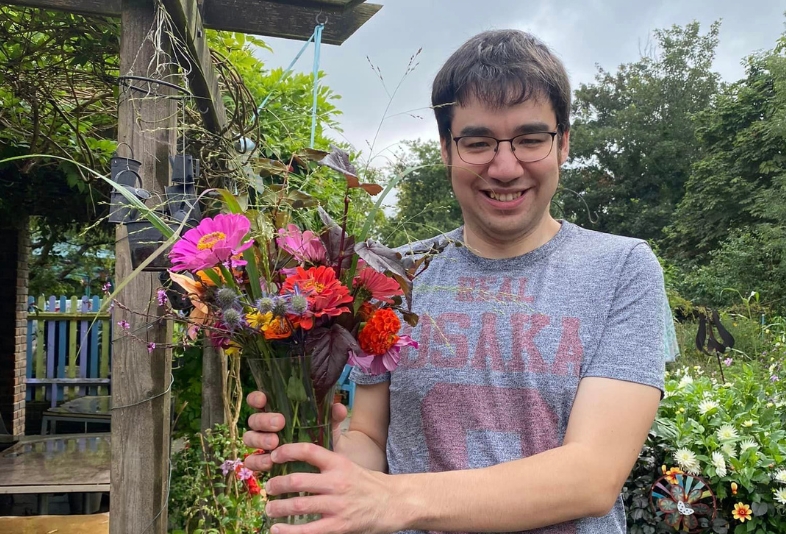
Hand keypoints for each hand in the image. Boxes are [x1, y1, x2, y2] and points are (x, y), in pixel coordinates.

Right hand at [242, 391, 348, 471]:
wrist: (323, 466)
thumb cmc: (320, 439)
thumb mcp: (328, 427)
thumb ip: (333, 416)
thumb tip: (338, 408)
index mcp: (277, 411)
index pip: (259, 400)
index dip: (256, 398)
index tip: (263, 400)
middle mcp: (265, 426)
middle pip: (253, 419)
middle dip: (264, 421)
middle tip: (279, 423)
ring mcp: (262, 444)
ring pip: (249, 438)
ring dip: (260, 440)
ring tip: (274, 444)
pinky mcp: (262, 462)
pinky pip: (251, 461)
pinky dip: (258, 461)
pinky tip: (270, 463)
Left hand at [264, 443, 399, 533]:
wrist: (394, 502)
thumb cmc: (369, 484)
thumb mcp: (350, 465)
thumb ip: (327, 462)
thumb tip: (300, 458)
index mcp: (339, 463)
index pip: (308, 450)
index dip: (287, 451)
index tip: (274, 455)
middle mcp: (337, 482)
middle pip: (297, 480)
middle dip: (277, 485)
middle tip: (269, 488)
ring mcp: (337, 505)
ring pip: (299, 506)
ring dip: (278, 508)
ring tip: (270, 508)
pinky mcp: (339, 526)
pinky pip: (308, 530)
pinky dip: (289, 531)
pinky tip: (277, 530)